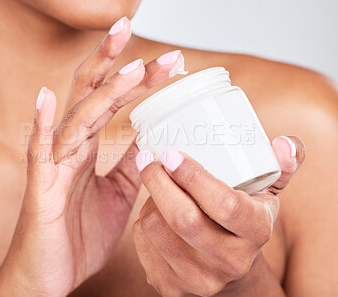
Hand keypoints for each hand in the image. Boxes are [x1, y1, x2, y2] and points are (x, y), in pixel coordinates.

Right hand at [0, 17, 185, 295]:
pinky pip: (38, 151)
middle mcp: (70, 147)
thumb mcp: (119, 194)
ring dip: (101, 90)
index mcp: (88, 148)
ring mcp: (53, 163)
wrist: (50, 276)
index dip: (138, 79)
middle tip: (144, 36)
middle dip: (118, 64)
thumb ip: (132, 165)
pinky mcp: (39, 186)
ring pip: (77, 117)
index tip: (170, 64)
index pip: (113, 101)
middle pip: (93, 95)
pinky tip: (45, 98)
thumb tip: (152, 139)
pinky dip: (41, 124)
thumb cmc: (80, 234)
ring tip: (129, 66)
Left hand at [133, 136, 304, 295]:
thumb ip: (281, 165)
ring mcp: (199, 279)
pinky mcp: (171, 287)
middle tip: (148, 159)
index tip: (171, 154)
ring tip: (159, 189)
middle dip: (157, 180)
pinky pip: (141, 243)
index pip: (224, 204)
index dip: (193, 176)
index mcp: (256, 232)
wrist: (230, 270)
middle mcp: (229, 262)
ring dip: (150, 200)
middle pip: (183, 218)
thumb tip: (283, 143)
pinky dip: (142, 222)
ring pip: (155, 227)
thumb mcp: (268, 192)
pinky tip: (155, 214)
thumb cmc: (244, 220)